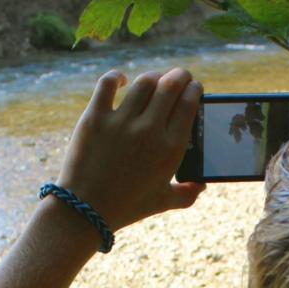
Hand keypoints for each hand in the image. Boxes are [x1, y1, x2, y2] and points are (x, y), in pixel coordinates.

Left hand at [56, 67, 205, 231]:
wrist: (87, 211)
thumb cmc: (128, 207)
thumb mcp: (162, 202)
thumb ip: (187, 194)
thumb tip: (202, 185)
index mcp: (170, 150)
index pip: (189, 105)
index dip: (194, 90)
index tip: (194, 88)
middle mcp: (149, 131)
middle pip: (170, 86)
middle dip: (180, 76)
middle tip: (180, 77)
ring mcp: (121, 122)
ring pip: (144, 82)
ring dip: (155, 77)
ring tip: (156, 80)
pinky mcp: (95, 118)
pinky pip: (108, 84)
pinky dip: (118, 77)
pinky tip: (123, 81)